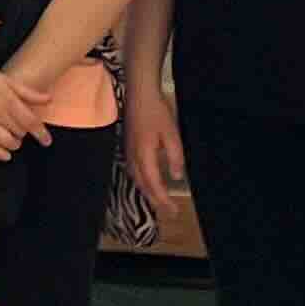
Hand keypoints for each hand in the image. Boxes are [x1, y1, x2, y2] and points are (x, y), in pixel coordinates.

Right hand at [0, 53, 44, 165]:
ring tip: (14, 142)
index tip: (46, 141)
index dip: (42, 134)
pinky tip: (5, 154)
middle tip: (22, 131)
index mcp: (9, 100)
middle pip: (20, 132)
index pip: (32, 122)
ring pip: (7, 142)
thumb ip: (28, 93)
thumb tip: (49, 99)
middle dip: (24, 134)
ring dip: (14, 144)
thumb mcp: (6, 80)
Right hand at [126, 89, 186, 214]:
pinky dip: (141, 182)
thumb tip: (177, 176)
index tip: (174, 210)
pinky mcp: (128, 146)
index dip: (163, 199)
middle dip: (155, 200)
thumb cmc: (157, 112)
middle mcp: (133, 156)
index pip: (153, 184)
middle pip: (142, 185)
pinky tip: (146, 182)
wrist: (140, 95)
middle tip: (168, 210)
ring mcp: (128, 151)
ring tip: (158, 201)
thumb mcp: (172, 135)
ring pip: (136, 179)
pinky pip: (133, 171)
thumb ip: (175, 157)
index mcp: (144, 155)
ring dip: (147, 192)